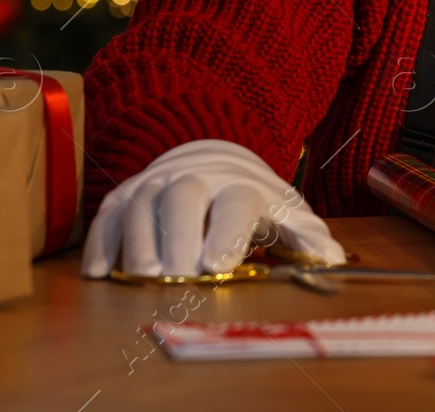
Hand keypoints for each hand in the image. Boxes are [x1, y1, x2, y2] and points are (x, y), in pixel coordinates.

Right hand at [80, 139, 345, 278]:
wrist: (212, 158)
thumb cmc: (253, 200)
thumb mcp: (286, 212)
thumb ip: (308, 237)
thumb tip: (334, 260)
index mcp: (240, 187)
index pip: (235, 204)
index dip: (226, 233)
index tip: (218, 266)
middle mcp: (195, 179)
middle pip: (183, 198)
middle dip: (178, 236)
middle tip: (175, 275)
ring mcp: (156, 183)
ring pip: (142, 205)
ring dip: (139, 241)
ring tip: (142, 277)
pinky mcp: (126, 194)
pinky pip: (108, 214)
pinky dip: (102, 241)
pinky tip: (100, 272)